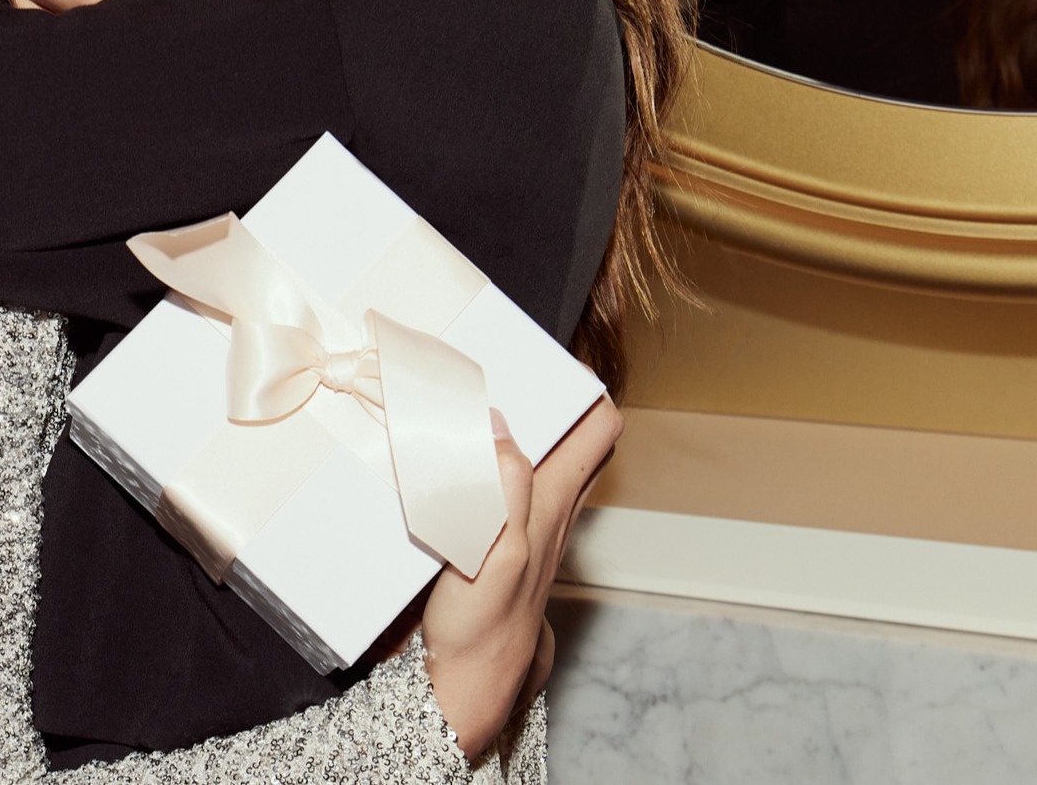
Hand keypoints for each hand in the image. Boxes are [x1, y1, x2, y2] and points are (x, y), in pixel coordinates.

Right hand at [421, 396, 622, 754]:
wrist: (464, 678)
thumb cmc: (489, 620)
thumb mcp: (501, 549)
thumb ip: (505, 486)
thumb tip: (499, 426)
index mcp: (555, 498)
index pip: (597, 427)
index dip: (585, 388)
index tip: (547, 358)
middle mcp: (546, 504)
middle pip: (565, 435)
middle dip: (543, 397)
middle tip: (499, 369)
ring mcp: (520, 522)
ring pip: (527, 457)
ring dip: (503, 428)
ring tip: (461, 401)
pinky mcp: (488, 538)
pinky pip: (488, 484)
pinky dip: (471, 462)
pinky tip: (439, 460)